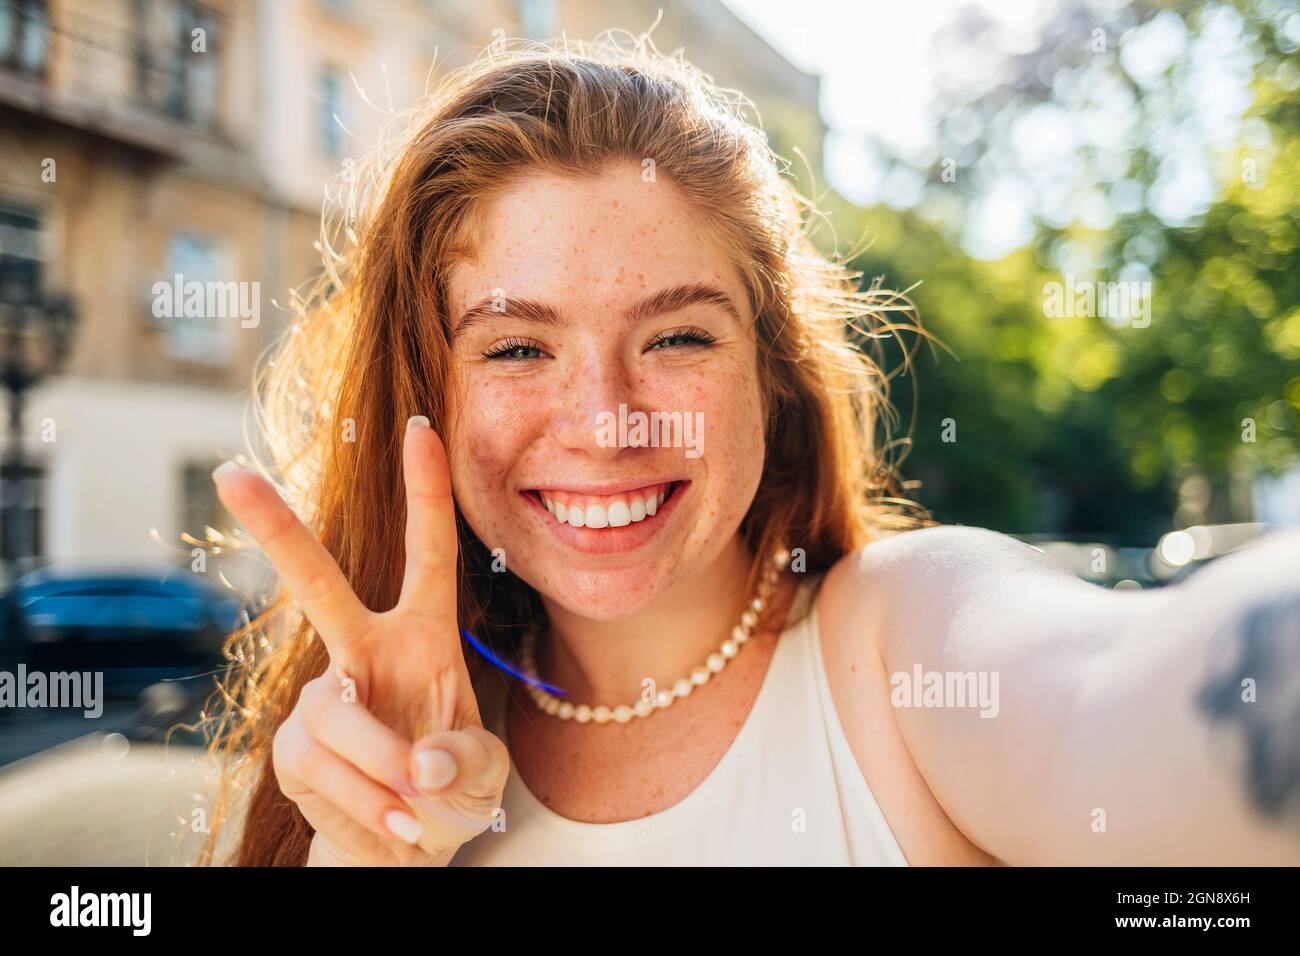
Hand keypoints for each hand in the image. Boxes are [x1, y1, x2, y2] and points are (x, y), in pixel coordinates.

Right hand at [214, 417, 508, 865]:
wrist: (401, 847)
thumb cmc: (449, 792)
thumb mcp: (484, 776)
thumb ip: (468, 763)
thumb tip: (422, 761)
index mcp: (424, 637)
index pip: (428, 555)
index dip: (426, 492)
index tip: (419, 427)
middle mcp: (364, 652)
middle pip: (317, 585)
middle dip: (276, 531)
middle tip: (229, 475)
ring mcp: (320, 699)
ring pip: (339, 721)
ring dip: (388, 777)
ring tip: (418, 813)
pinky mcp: (291, 750)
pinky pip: (327, 774)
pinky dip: (370, 810)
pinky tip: (392, 824)